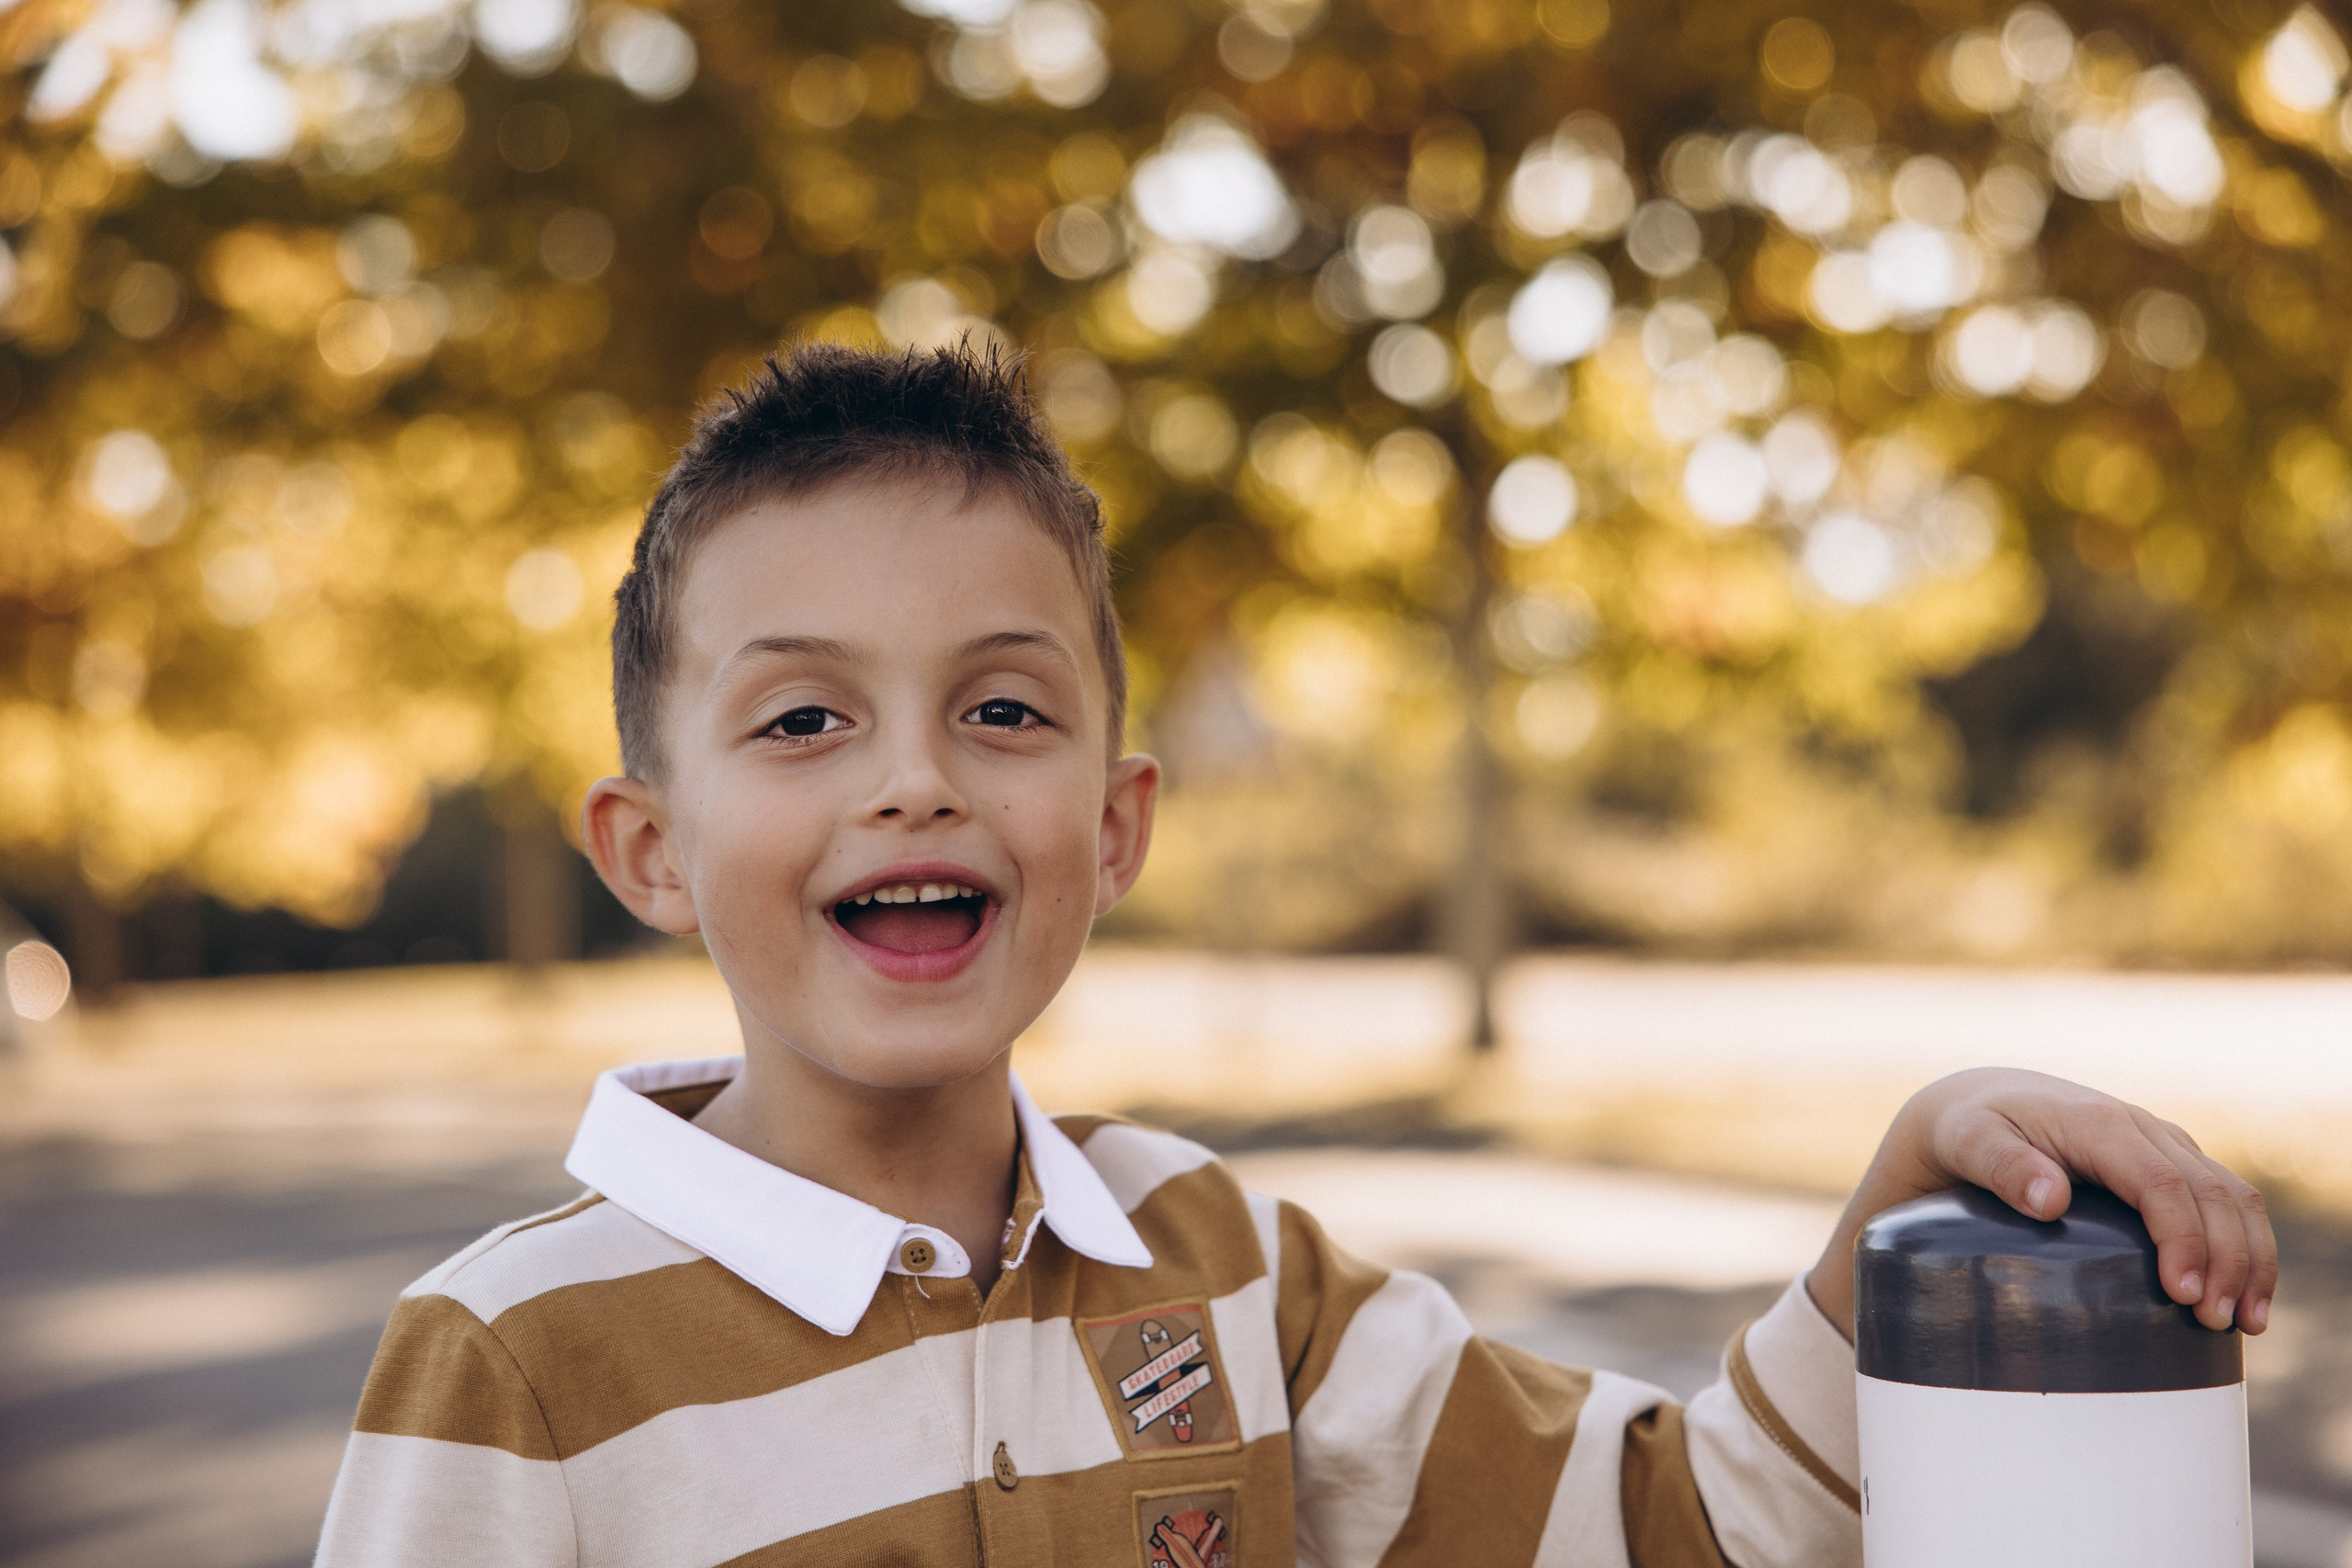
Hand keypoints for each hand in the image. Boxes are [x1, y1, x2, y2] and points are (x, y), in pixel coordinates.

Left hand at [1804, 1067, 2275, 1340]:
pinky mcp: (2166, 1164)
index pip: (2163, 1183)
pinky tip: (2239, 1295)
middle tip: (2216, 1323)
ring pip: (2231, 1196)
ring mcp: (2160, 1145)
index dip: (2183, 1239)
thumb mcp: (1969, 1142)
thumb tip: (2050, 1201)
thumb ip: (2002, 1166)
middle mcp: (2142, 1130)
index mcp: (2101, 1124)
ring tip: (2245, 1322)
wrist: (1977, 1104)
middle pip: (2212, 1193)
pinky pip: (2221, 1202)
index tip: (2183, 1295)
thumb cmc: (1969, 1129)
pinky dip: (2242, 1247)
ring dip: (2250, 1258)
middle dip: (2228, 1260)